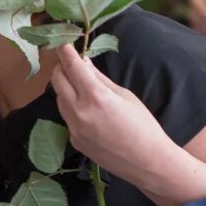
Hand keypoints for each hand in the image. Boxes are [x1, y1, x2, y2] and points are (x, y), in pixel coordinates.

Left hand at [51, 45, 174, 189]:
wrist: (148, 163)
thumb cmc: (143, 126)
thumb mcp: (125, 95)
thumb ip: (99, 78)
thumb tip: (83, 61)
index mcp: (95, 97)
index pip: (72, 66)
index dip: (65, 51)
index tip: (62, 43)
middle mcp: (79, 112)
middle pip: (57, 81)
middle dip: (61, 68)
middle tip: (71, 63)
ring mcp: (74, 129)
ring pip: (59, 98)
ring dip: (65, 87)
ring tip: (80, 84)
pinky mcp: (74, 141)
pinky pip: (66, 116)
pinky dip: (71, 106)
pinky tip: (85, 108)